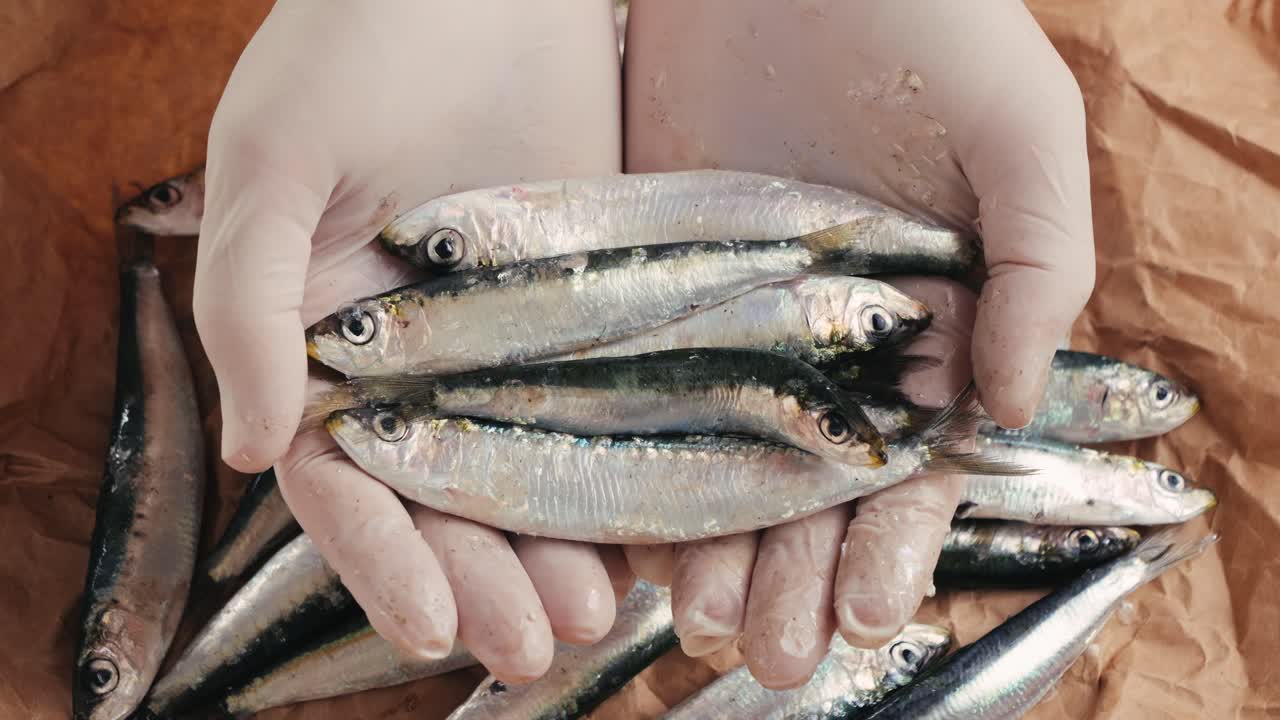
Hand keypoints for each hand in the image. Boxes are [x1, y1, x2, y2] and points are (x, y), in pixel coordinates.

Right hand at [193, 0, 625, 681]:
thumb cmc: (353, 46)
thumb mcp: (277, 166)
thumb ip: (250, 306)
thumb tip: (251, 452)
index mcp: (322, 340)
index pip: (342, 479)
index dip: (379, 561)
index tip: (430, 630)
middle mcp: (413, 357)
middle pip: (443, 496)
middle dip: (483, 578)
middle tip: (536, 646)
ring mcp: (502, 340)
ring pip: (527, 469)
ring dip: (555, 545)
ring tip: (598, 609)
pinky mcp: (581, 312)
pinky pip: (599, 407)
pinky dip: (617, 469)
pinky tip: (648, 528)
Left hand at [623, 0, 1091, 686]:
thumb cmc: (933, 25)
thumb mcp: (1020, 135)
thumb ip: (1037, 268)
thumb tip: (1005, 409)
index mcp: (924, 323)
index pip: (911, 463)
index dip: (891, 544)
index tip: (864, 613)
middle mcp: (827, 339)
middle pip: (808, 484)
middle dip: (792, 574)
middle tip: (768, 655)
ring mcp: (734, 316)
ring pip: (718, 455)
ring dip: (712, 543)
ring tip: (696, 620)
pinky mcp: (652, 282)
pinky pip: (641, 387)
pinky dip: (632, 463)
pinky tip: (622, 532)